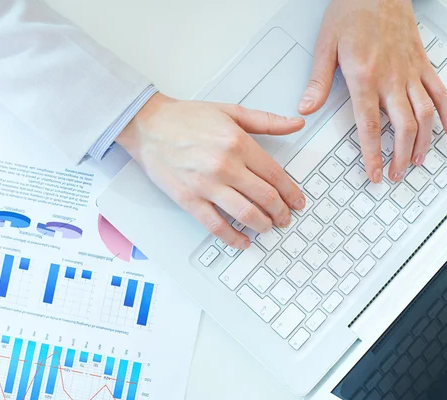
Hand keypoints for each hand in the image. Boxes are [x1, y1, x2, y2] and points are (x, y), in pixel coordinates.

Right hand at [116, 93, 305, 248]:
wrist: (148, 126)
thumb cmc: (185, 118)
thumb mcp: (230, 111)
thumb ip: (266, 121)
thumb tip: (295, 124)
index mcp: (238, 143)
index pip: (275, 175)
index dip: (291, 192)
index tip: (297, 201)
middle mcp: (225, 165)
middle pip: (265, 197)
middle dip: (281, 212)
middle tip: (286, 218)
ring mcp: (206, 185)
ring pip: (246, 214)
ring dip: (263, 225)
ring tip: (268, 228)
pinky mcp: (189, 200)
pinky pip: (216, 226)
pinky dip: (233, 238)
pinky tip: (242, 241)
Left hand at [298, 0, 446, 182]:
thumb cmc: (351, 11)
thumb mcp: (325, 45)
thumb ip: (318, 81)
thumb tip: (306, 108)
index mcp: (364, 77)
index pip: (369, 126)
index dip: (373, 155)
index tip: (374, 174)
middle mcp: (392, 77)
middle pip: (402, 127)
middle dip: (400, 156)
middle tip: (396, 174)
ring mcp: (411, 71)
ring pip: (425, 114)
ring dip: (424, 142)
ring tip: (418, 161)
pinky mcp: (423, 63)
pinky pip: (442, 92)